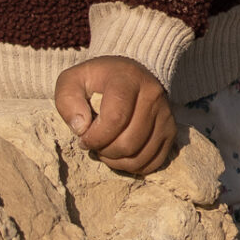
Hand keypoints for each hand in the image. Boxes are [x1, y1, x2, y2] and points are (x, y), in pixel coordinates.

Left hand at [53, 57, 175, 175]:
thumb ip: (67, 100)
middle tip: (94, 144)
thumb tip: (81, 129)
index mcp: (127, 80)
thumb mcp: (72, 80)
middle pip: (129, 142)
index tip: (83, 138)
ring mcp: (166, 115)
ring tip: (105, 149)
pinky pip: (154, 162)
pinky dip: (133, 166)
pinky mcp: (171, 131)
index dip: (95, 137)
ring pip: (140, 156)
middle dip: (104, 151)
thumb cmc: (97, 80)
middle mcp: (152, 96)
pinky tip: (121, 155)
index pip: (115, 119)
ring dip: (116, 161)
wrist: (130, 73)